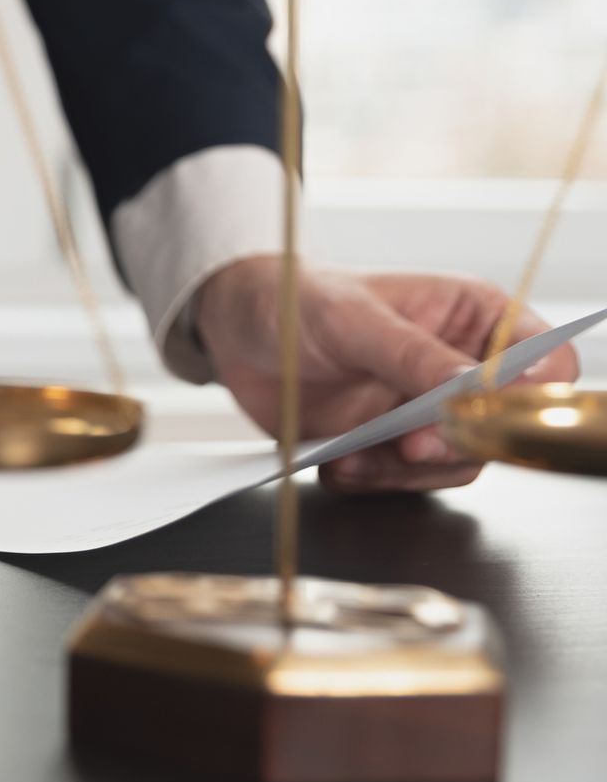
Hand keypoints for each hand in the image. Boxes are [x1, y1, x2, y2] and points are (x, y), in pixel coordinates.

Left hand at [193, 258, 577, 494]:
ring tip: (354, 454)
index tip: (489, 406)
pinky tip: (338, 464)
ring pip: (455, 463)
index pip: (543, 360)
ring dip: (406, 470)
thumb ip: (411, 354)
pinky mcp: (389, 445)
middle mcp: (459, 369)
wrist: (238, 330)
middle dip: (456, 442)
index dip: (531, 390)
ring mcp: (425, 411)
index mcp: (473, 318)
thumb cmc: (297, 299)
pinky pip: (405, 481)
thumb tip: (466, 385)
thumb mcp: (352, 318)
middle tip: (412, 444)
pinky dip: (374, 480)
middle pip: (502, 425)